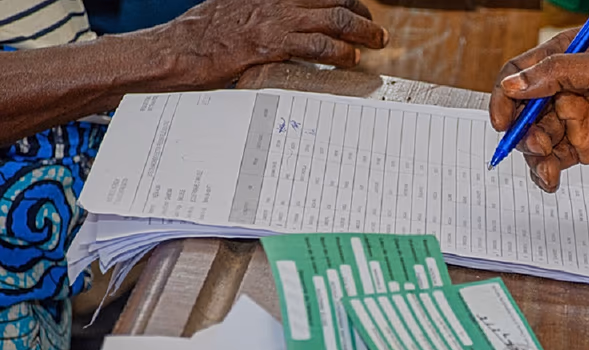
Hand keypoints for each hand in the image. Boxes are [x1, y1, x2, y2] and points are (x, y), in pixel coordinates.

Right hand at [161, 0, 389, 85]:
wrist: (172, 52)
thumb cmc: (199, 39)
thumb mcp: (233, 13)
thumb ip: (260, 15)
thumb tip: (285, 29)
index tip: (360, 9)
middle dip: (362, 13)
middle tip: (376, 31)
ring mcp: (274, 19)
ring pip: (335, 18)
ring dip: (363, 32)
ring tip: (376, 43)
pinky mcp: (271, 44)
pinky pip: (318, 45)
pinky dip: (341, 52)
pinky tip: (351, 60)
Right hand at [488, 29, 588, 192]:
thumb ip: (562, 75)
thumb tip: (516, 84)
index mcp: (575, 56)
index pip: (524, 72)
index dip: (507, 95)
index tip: (504, 120)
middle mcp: (573, 86)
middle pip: (526, 109)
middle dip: (521, 130)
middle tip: (534, 146)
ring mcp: (582, 117)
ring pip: (539, 137)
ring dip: (534, 154)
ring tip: (547, 165)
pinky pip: (557, 159)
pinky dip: (547, 171)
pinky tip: (551, 180)